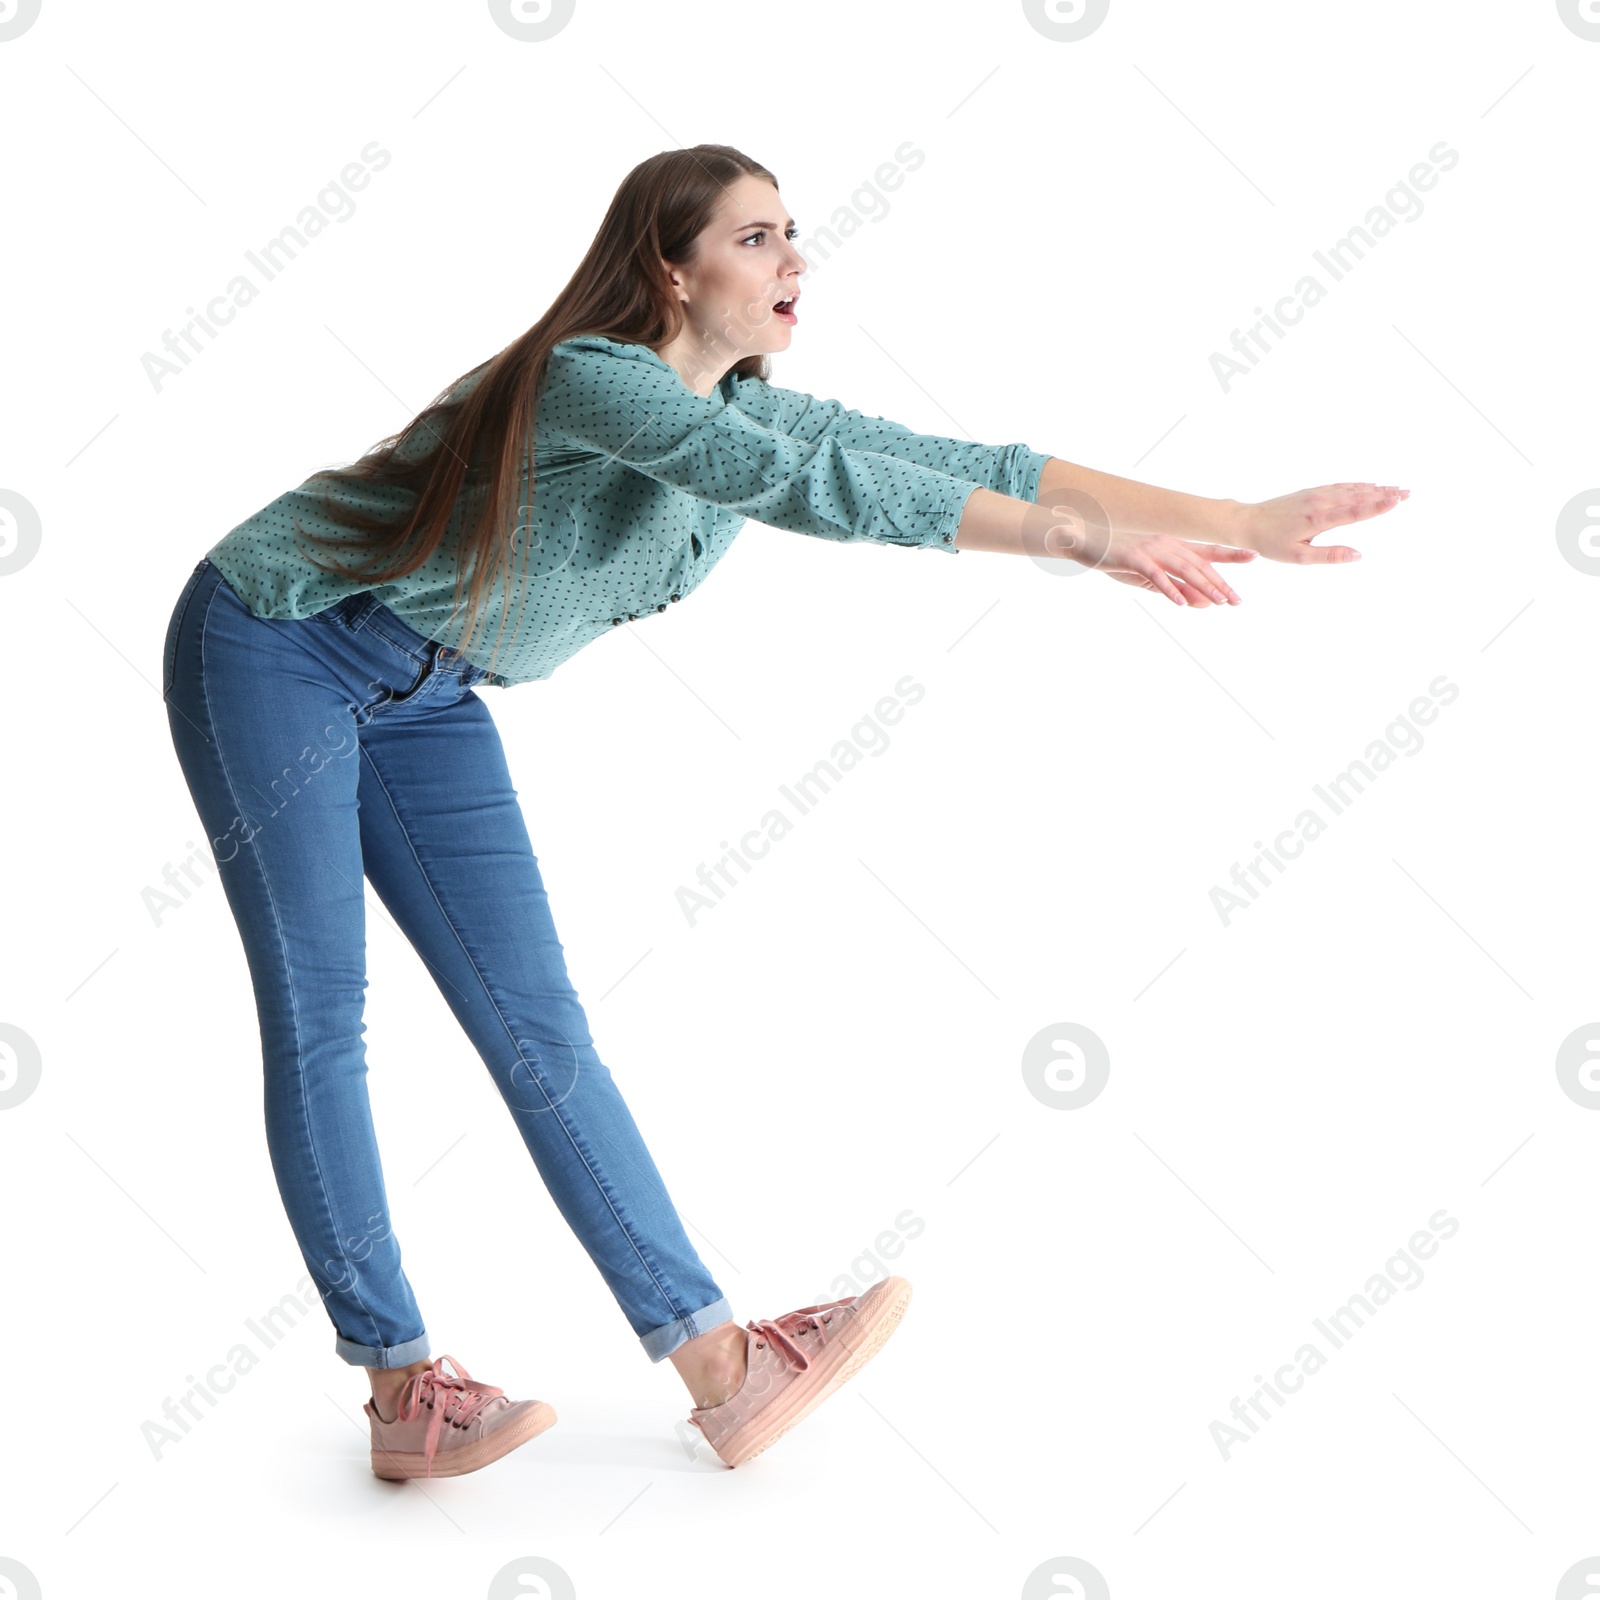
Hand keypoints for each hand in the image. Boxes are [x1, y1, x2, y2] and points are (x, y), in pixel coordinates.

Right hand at [1029, 499, 1256, 605]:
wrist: (1086, 542)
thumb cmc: (1116, 559)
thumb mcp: (1146, 576)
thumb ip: (1171, 588)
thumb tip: (1198, 603)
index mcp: (1171, 545)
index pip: (1206, 551)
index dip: (1230, 554)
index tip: (1253, 556)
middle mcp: (1166, 544)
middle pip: (1199, 565)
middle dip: (1220, 584)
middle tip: (1237, 601)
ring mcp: (1151, 550)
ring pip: (1183, 570)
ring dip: (1202, 587)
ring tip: (1218, 603)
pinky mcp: (1134, 558)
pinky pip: (1156, 576)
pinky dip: (1169, 589)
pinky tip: (1181, 602)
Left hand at [1233, 483, 1408, 563]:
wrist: (1248, 522)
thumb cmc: (1271, 543)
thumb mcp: (1299, 557)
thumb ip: (1329, 556)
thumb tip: (1357, 555)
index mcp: (1318, 519)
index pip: (1355, 511)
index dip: (1378, 506)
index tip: (1398, 500)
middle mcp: (1320, 503)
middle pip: (1358, 497)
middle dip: (1384, 494)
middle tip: (1408, 492)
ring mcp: (1315, 495)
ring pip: (1350, 489)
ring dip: (1374, 488)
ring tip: (1396, 488)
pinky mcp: (1311, 492)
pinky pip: (1339, 486)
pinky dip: (1357, 485)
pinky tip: (1369, 485)